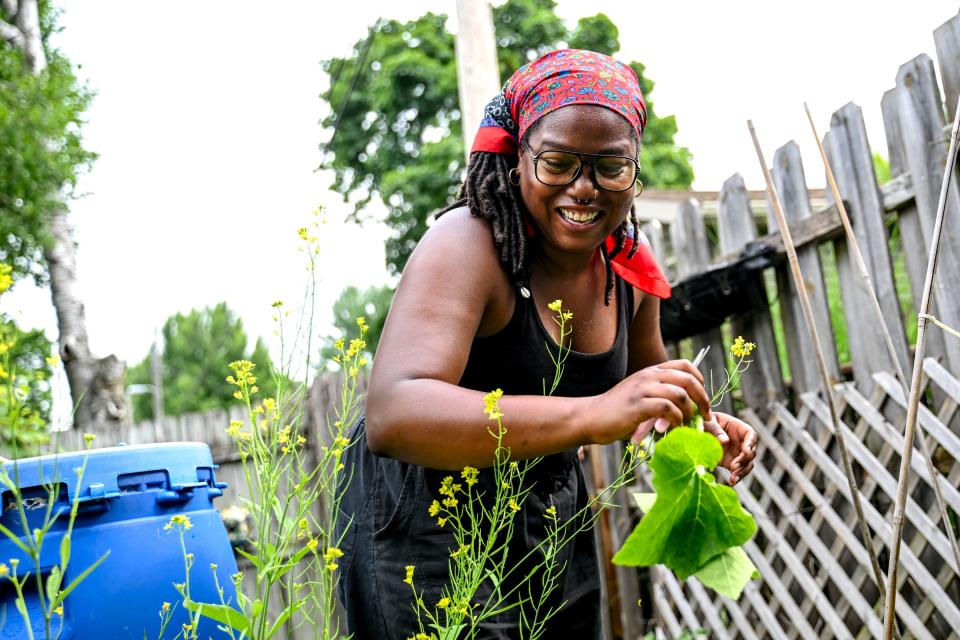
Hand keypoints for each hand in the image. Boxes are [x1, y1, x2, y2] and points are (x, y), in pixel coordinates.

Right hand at [585, 359, 712, 444]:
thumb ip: (661, 396)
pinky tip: (672, 428)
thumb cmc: (618, 412)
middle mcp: (648, 376)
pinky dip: (675, 420)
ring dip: (689, 412)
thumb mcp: (641, 396)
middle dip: (703, 399)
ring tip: (685, 425)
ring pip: (680, 394)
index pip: (685, 365)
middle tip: (705, 416)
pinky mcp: (638, 405)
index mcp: (651, 371)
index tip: (701, 399)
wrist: (591, 417)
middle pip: (688, 379)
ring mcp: (643, 389)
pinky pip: (667, 408)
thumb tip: (689, 408)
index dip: (699, 380)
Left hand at [702, 412, 756, 485]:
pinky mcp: (732, 463)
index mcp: (738, 428)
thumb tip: (725, 441)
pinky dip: (737, 477)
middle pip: (751, 452)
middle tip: (733, 466)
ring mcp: (738, 453)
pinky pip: (739, 471)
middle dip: (744, 460)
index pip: (750, 434)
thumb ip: (716, 430)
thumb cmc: (705, 422)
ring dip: (742, 471)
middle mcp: (742, 442)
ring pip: (748, 464)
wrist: (698, 433)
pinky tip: (732, 482)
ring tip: (733, 478)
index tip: (745, 451)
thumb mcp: (709, 422)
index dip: (750, 443)